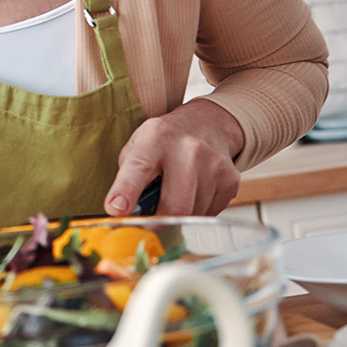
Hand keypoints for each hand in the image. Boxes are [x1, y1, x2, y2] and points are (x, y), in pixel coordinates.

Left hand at [103, 97, 244, 216]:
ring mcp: (213, 164)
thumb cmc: (165, 140)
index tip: (116, 209)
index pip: (138, 168)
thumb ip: (128, 177)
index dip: (125, 191)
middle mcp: (187, 149)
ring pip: (192, 215)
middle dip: (157, 222)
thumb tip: (123, 213)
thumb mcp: (138, 146)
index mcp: (155, 138)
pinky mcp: (230, 179)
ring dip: (177, 216)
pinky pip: (208, 214)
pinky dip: (195, 212)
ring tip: (174, 195)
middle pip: (174, 206)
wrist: (208, 123)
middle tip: (148, 222)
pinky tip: (192, 194)